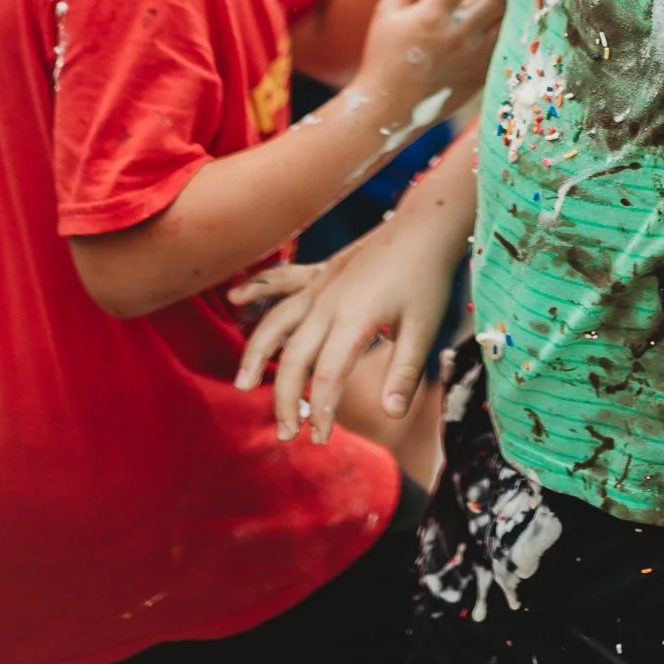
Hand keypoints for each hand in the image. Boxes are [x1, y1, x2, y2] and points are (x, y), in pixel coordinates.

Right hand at [231, 220, 455, 441]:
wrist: (425, 225)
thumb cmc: (427, 278)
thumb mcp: (424, 327)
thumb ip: (405, 373)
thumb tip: (392, 414)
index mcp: (354, 318)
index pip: (326, 375)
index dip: (319, 411)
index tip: (320, 438)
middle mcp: (328, 303)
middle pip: (294, 358)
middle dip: (285, 398)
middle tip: (287, 435)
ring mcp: (320, 286)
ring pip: (276, 322)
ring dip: (257, 355)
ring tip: (242, 385)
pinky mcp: (321, 273)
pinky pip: (281, 283)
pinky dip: (257, 290)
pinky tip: (236, 298)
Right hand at [356, 0, 503, 135]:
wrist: (388, 111)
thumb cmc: (382, 58)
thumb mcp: (386, 13)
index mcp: (432, 16)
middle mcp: (458, 36)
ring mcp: (474, 58)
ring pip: (508, 18)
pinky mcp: (482, 75)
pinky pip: (507, 43)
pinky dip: (511, 23)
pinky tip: (506, 12)